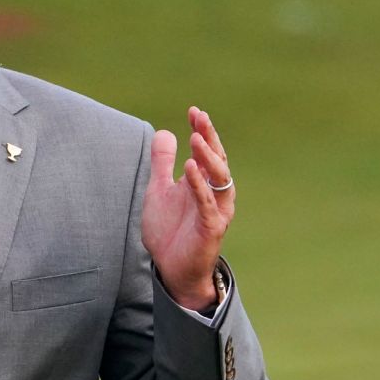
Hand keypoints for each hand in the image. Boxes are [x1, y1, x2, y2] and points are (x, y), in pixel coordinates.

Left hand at [141, 107, 235, 309]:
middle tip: (200, 118)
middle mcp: (215, 194)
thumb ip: (162, 163)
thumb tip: (165, 132)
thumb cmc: (170, 230)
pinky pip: (207, 204)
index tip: (193, 111)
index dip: (202, 131)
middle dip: (209, 138)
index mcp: (203, 183)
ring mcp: (215, 210)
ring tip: (196, 139)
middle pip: (217, 160)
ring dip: (208, 158)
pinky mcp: (211, 228)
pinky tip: (190, 168)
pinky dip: (199, 186)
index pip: (207, 151)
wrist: (172, 268)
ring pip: (219, 180)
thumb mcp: (160, 190)